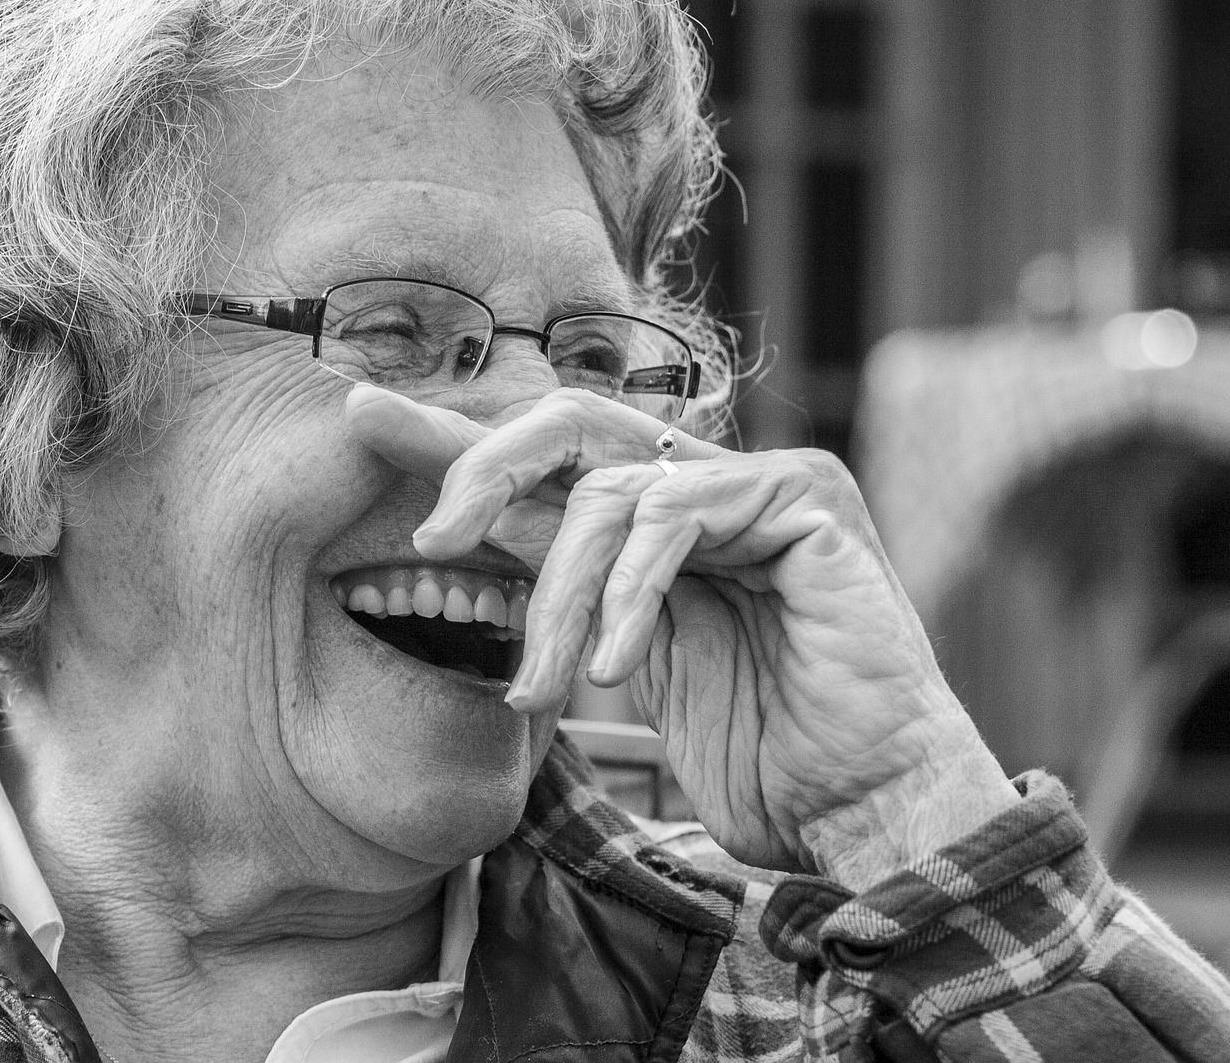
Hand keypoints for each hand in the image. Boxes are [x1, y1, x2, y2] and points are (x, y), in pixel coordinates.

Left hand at [345, 383, 1018, 880]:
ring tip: (544, 690)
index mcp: (656, 519)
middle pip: (566, 424)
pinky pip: (676, 514)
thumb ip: (556, 593)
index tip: (360, 418)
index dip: (452, 442)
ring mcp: (759, 482)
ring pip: (608, 490)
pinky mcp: (804, 499)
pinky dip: (628, 592)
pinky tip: (611, 665)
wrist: (868, 810)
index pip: (543, 461)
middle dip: (481, 470)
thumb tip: (450, 548)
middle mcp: (704, 482)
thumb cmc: (759, 755)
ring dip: (559, 597)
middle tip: (431, 542)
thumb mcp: (616, 664)